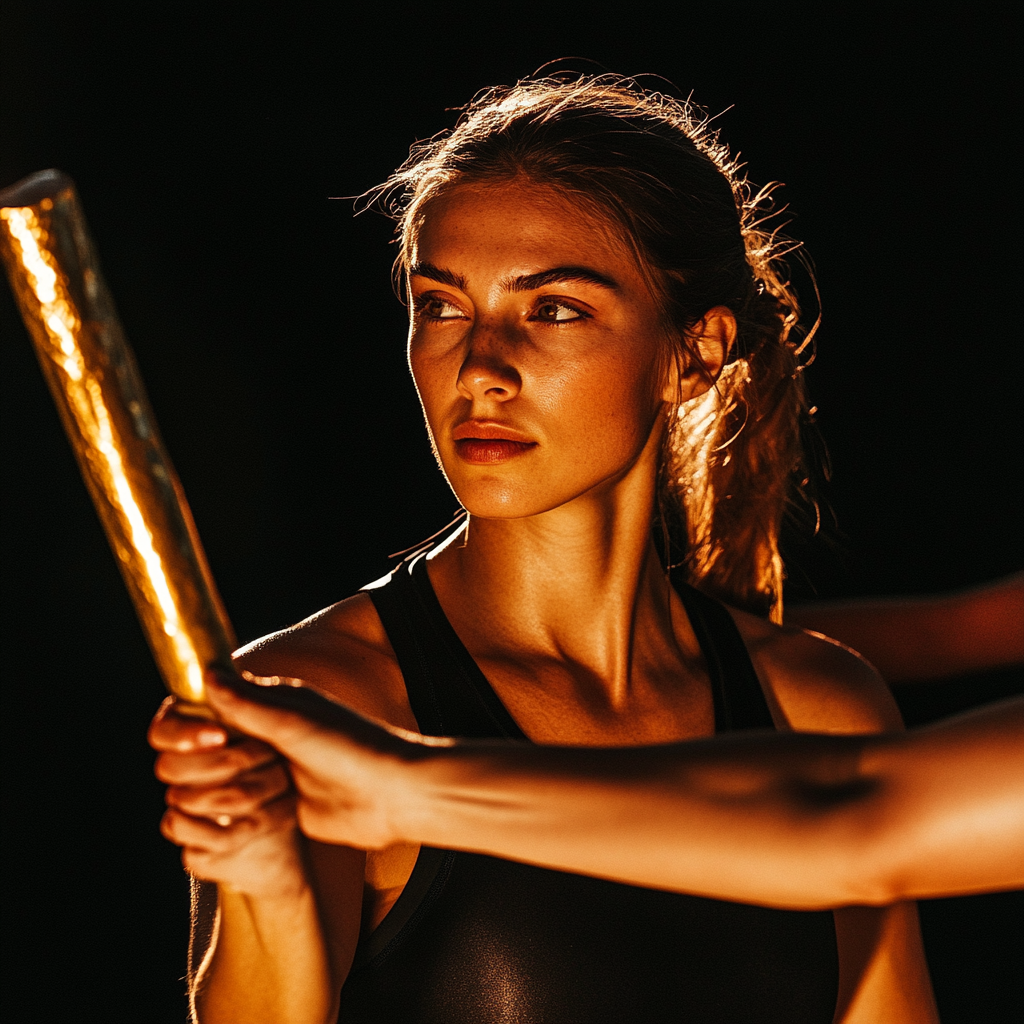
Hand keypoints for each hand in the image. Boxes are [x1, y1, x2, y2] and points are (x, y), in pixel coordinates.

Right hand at [202, 670, 422, 849]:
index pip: (196, 713)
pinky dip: (240, 824)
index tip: (213, 740)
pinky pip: (224, 824)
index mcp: (265, 705)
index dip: (192, 731)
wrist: (392, 796)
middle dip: (222, 770)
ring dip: (237, 798)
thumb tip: (206, 672)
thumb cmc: (352, 748)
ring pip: (203, 795)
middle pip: (191, 760)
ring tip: (283, 791)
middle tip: (273, 767)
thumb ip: (248, 702)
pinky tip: (272, 817)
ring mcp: (258, 778)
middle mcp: (256, 739)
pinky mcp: (265, 813)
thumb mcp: (298, 720)